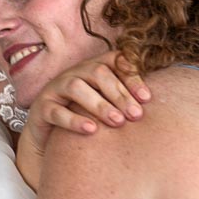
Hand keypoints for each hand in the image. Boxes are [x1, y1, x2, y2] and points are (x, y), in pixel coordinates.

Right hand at [15, 52, 151, 189]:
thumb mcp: (108, 105)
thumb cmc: (87, 117)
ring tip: (117, 122)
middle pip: (98, 73)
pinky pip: (56, 111)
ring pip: (77, 87)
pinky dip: (74, 120)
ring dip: (100, 105)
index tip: (147, 98)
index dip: (132, 77)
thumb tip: (155, 104)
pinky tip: (91, 130)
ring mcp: (56, 88)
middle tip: (136, 115)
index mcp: (93, 68)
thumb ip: (127, 99)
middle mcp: (75, 73)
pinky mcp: (42, 107)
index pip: (115, 62)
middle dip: (119, 94)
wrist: (51, 136)